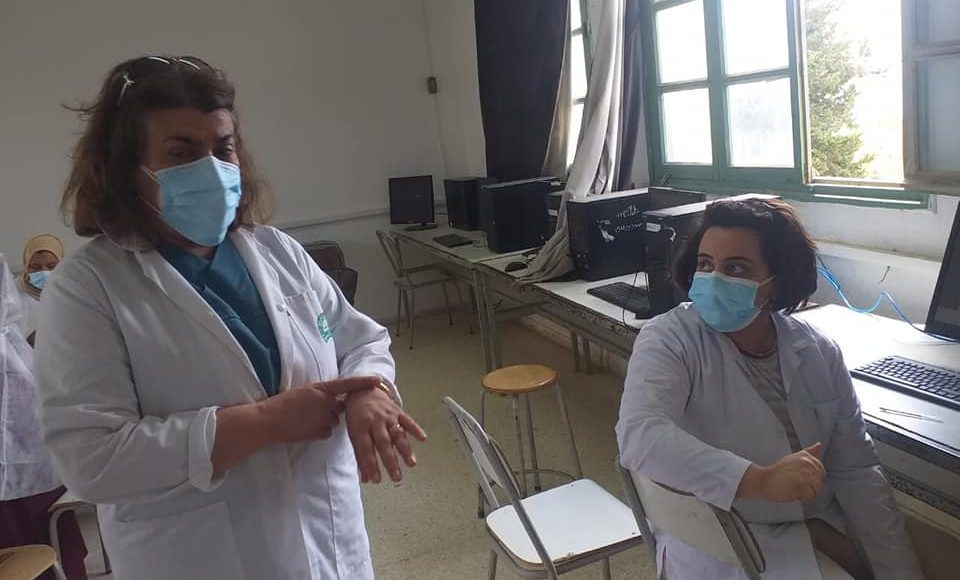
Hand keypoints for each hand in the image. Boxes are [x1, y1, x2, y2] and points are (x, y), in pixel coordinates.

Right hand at [259, 376, 378, 443]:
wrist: (269, 421)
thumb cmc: (281, 403)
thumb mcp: (302, 392)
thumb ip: (319, 394)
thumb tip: (330, 399)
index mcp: (321, 389)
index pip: (347, 384)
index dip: (363, 383)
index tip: (377, 381)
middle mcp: (326, 403)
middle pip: (340, 406)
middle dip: (334, 408)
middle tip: (315, 409)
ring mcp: (324, 419)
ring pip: (334, 420)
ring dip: (327, 420)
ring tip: (307, 419)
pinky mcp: (320, 433)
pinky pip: (327, 432)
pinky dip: (321, 431)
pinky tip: (306, 429)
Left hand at [344, 385, 426, 483]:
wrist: (362, 389)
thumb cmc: (356, 414)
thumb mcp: (353, 433)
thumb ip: (360, 456)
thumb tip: (366, 478)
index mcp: (360, 427)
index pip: (365, 450)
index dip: (371, 465)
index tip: (376, 480)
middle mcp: (374, 421)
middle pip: (383, 444)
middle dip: (390, 462)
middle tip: (396, 477)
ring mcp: (387, 416)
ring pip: (397, 434)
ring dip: (405, 449)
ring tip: (411, 463)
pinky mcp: (397, 411)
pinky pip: (407, 421)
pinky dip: (415, 429)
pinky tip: (423, 438)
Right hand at [739, 442, 825, 502]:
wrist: (763, 480)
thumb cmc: (777, 472)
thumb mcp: (794, 458)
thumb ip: (809, 452)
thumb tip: (819, 445)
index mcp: (806, 456)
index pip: (821, 470)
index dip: (812, 478)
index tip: (802, 478)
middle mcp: (806, 463)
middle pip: (820, 481)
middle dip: (810, 486)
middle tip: (797, 485)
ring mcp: (804, 473)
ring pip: (817, 489)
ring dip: (807, 493)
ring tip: (795, 489)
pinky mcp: (801, 484)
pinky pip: (810, 496)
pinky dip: (803, 498)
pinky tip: (793, 493)